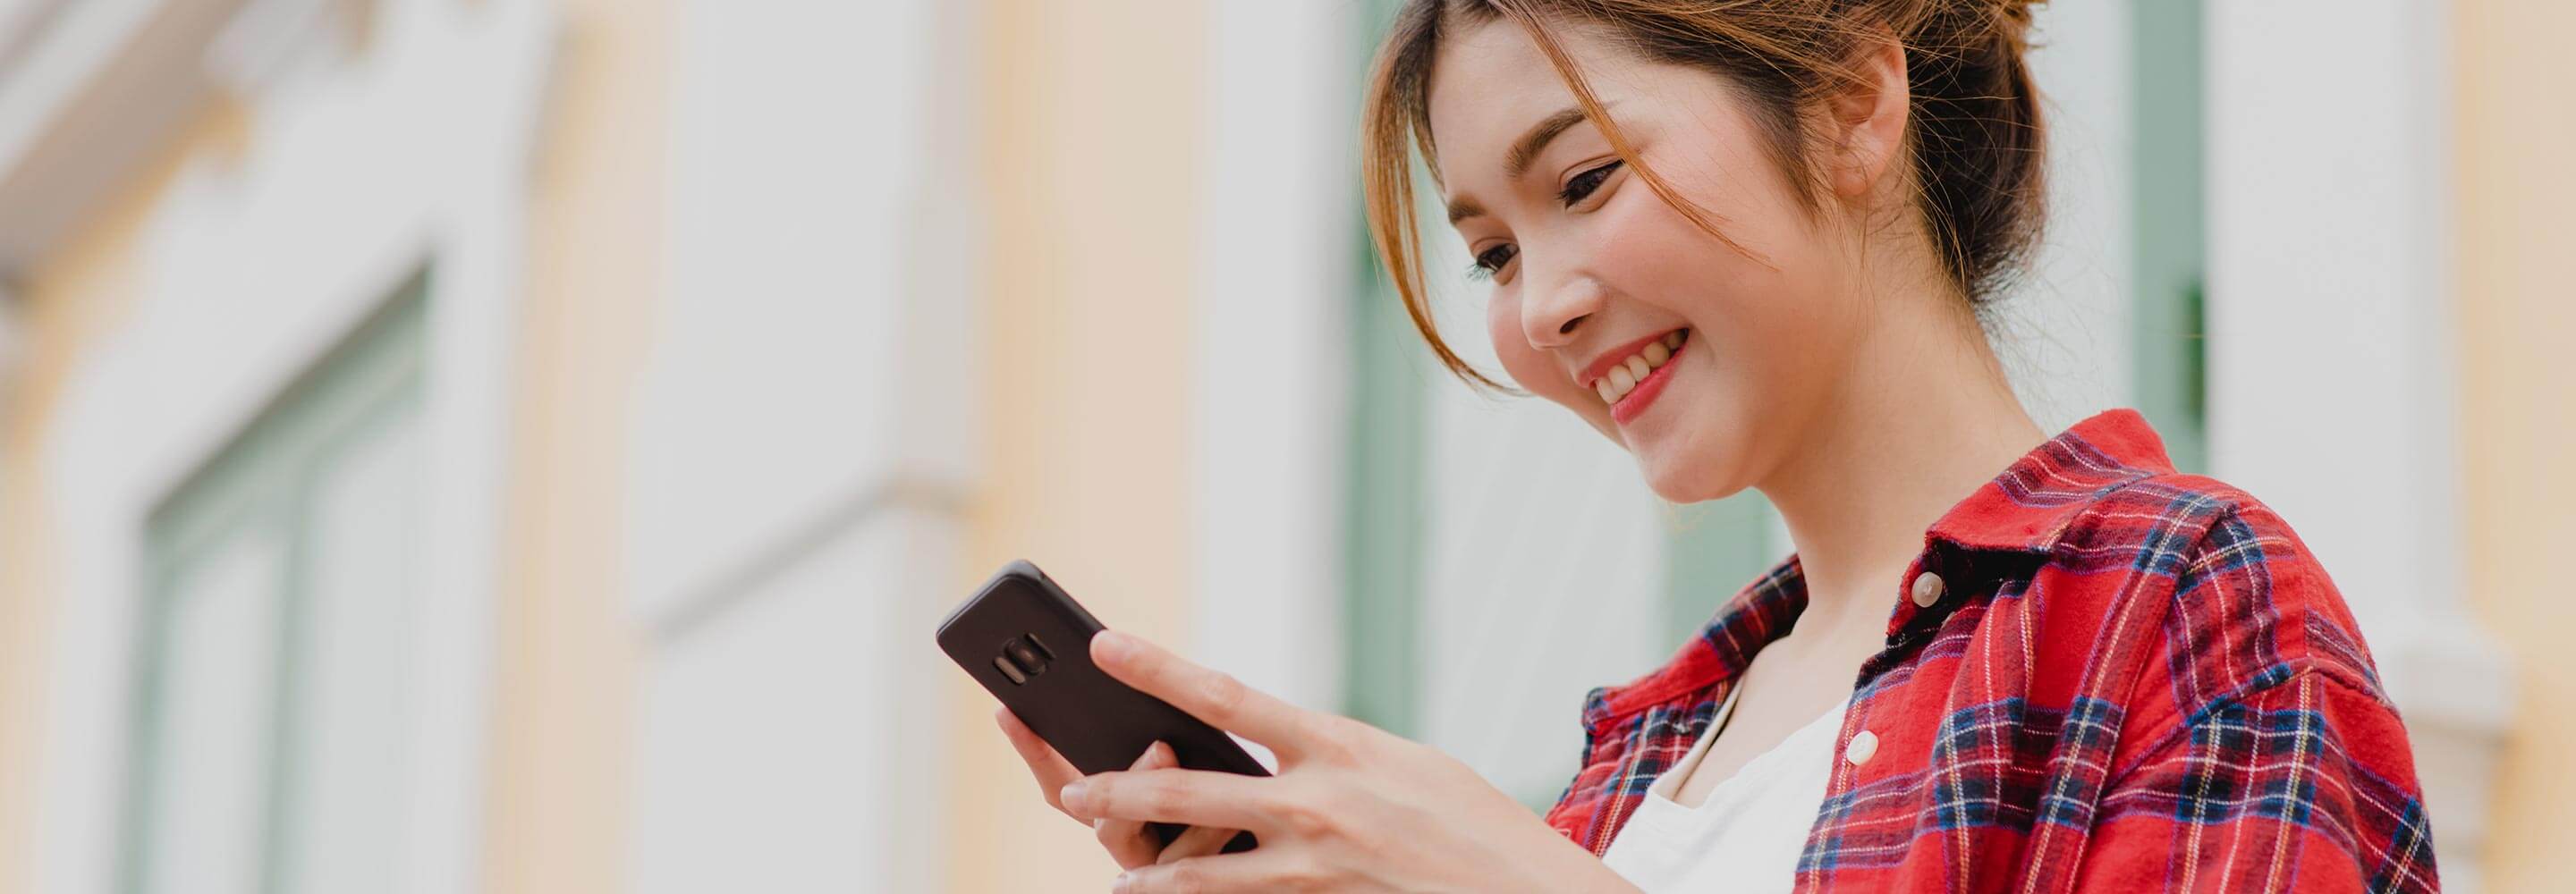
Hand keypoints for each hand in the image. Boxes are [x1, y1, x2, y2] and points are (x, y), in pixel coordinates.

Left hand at [1034, 629, 1638, 892]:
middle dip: (1119, 788)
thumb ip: (1332, 753)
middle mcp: (1316, 803)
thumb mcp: (1403, 762)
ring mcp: (1314, 865)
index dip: (1158, 667)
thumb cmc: (1472, 819)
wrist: (1525, 891)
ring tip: (1114, 870)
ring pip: (1199, 869)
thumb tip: (1279, 749)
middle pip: (1188, 792)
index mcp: (1337, 744)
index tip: (1103, 644)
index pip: (1226, 696)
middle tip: (1070, 782)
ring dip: (1144, 869)